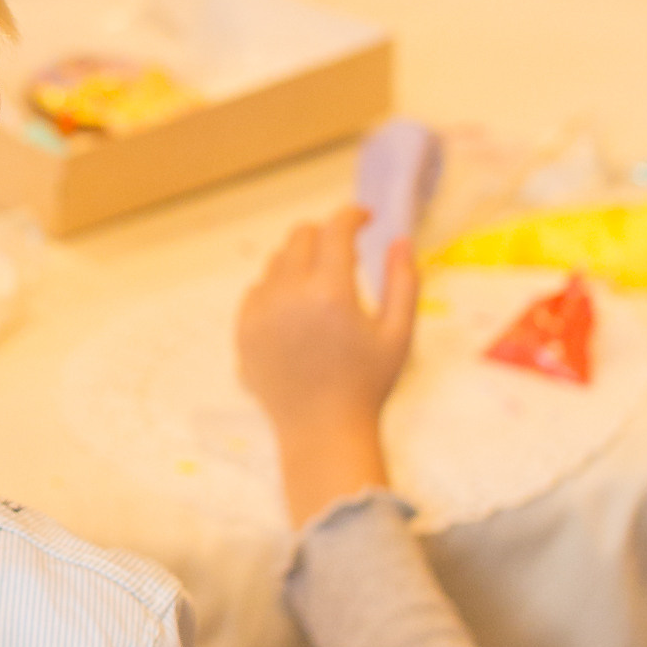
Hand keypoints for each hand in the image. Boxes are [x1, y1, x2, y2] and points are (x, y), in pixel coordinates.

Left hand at [235, 206, 415, 524]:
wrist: (321, 430)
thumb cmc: (367, 384)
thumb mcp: (398, 334)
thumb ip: (403, 281)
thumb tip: (399, 239)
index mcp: (331, 293)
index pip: (335, 229)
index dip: (351, 215)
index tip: (364, 218)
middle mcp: (289, 296)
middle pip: (300, 236)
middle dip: (325, 235)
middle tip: (346, 254)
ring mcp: (260, 313)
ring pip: (277, 262)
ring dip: (301, 262)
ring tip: (324, 290)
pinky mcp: (243, 330)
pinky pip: (257, 290)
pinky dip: (277, 289)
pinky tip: (298, 314)